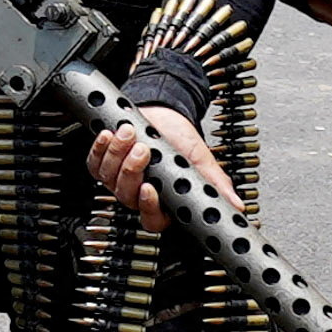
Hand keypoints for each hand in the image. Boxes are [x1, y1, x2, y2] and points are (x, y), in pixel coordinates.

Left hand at [88, 101, 227, 223]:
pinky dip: (100, 149)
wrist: (165, 112)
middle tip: (144, 149)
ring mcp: (120, 179)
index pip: (153, 219)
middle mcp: (140, 194)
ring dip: (117, 155)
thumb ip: (215, 183)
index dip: (149, 208)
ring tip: (130, 133)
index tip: (150, 189)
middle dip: (132, 171)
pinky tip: (108, 135)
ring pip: (109, 179)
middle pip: (127, 197)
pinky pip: (94, 164)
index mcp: (163, 201)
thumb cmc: (181, 139)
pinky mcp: (105, 162)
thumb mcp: (200, 159)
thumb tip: (237, 206)